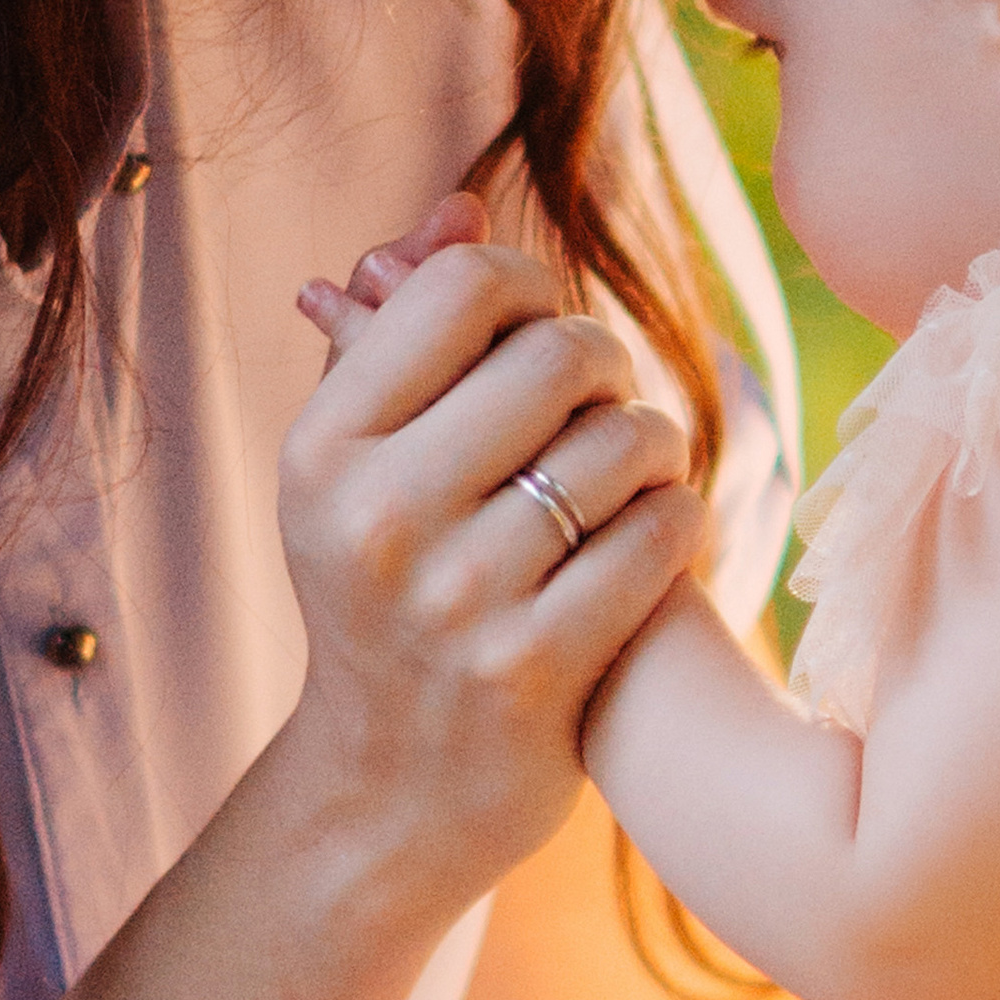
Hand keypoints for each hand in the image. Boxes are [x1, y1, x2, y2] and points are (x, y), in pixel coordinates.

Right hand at [268, 189, 705, 934]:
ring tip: (628, 473)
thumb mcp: (359, 460)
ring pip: (623, 441)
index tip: (542, 333)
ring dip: (650, 446)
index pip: (466, 286)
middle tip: (599, 405)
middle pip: (559, 354)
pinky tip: (651, 535)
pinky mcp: (533, 673)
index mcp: (322, 448)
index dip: (532, 289)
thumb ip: (398, 323)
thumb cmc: (387, 587)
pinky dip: (676, 521)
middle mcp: (375, 520)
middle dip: (605, 367)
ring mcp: (455, 602)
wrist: (388, 795)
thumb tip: (458, 204)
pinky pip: (659, 535)